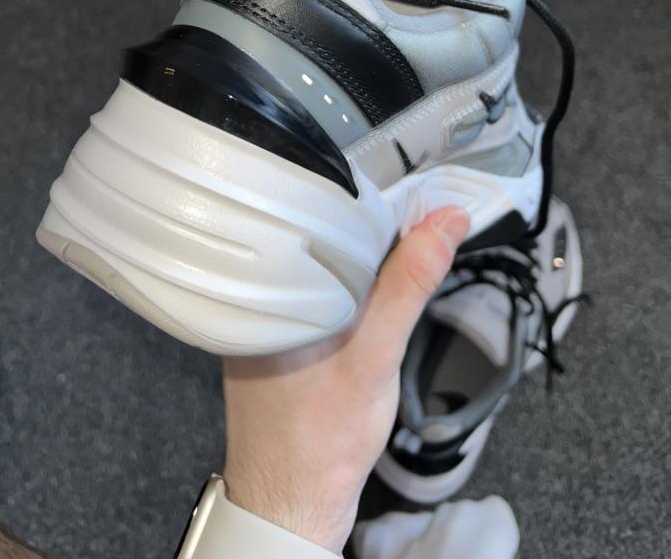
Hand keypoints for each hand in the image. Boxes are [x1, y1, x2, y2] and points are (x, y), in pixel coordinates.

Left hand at [222, 206, 468, 553]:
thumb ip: (407, 285)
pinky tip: (377, 298)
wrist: (293, 504)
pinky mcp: (282, 342)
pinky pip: (323, 298)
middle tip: (428, 225)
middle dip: (375, 232)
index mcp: (271, 287)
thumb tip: (443, 223)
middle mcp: (263, 297)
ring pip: (326, 271)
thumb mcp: (375, 353)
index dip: (374, 206)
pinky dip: (353, 292)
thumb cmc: (322, 438)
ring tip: (411, 253)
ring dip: (367, 263)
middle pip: (324, 243)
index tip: (420, 202)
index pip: (321, 220)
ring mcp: (272, 321)